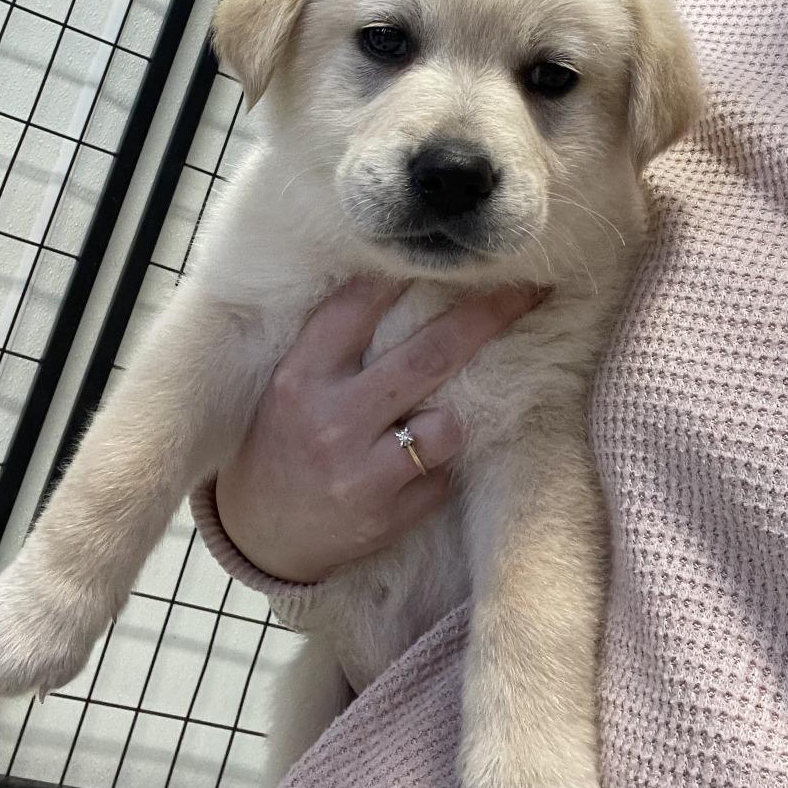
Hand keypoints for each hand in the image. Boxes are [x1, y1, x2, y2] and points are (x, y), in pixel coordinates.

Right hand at [215, 278, 549, 582]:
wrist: (261, 534)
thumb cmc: (282, 444)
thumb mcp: (290, 387)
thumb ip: (334, 347)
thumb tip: (402, 286)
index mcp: (301, 377)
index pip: (358, 308)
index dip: (408, 272)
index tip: (454, 253)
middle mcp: (331, 419)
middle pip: (428, 355)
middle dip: (486, 316)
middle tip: (526, 290)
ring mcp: (361, 472)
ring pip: (447, 426)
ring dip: (451, 420)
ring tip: (425, 428)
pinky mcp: (387, 514)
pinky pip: (441, 476)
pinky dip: (436, 469)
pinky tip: (408, 474)